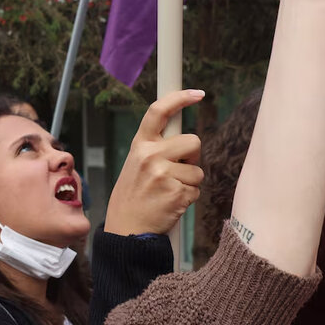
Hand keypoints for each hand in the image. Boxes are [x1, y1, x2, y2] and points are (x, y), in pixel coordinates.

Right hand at [105, 90, 205, 235]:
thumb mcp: (135, 165)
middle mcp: (150, 156)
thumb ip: (155, 149)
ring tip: (168, 192)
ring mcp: (163, 174)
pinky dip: (188, 199)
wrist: (126, 230)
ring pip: (198, 170)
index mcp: (140, 145)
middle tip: (178, 171)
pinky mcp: (176, 193)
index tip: (198, 94)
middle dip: (192, 157)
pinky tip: (170, 204)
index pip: (158, 111)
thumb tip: (185, 140)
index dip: (180, 98)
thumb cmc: (133, 197)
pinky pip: (197, 190)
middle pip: (193, 141)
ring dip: (189, 182)